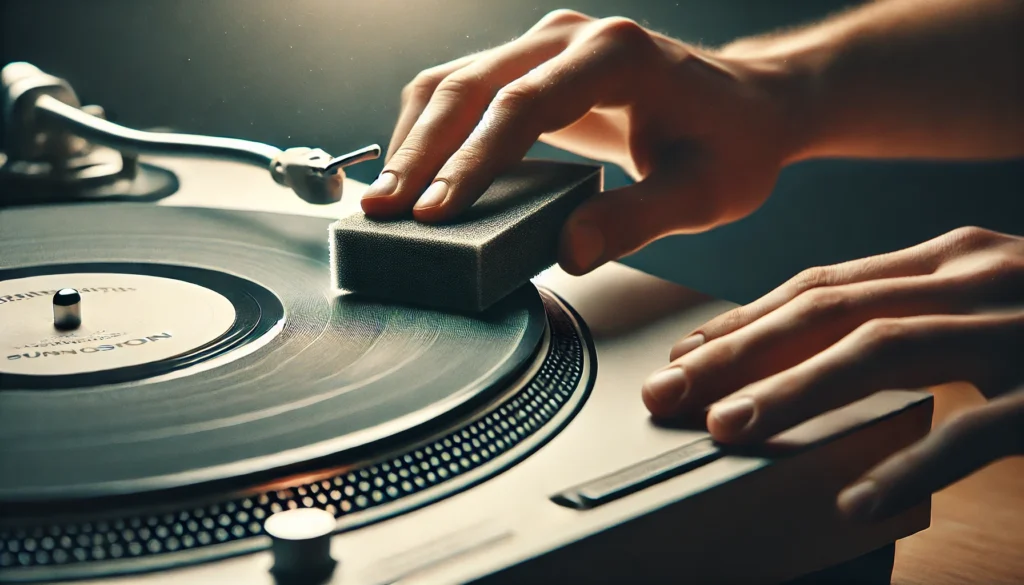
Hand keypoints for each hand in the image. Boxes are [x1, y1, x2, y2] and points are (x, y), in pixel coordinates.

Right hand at [361, 10, 802, 273]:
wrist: (746, 107)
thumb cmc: (732, 145)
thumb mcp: (703, 193)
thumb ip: (635, 219)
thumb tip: (566, 250)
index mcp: (616, 54)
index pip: (523, 105)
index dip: (473, 161)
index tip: (436, 213)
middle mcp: (572, 38)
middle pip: (470, 84)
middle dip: (420, 152)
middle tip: (384, 212)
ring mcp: (547, 46)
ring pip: (454, 81)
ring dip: (414, 140)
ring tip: (383, 201)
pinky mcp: (533, 67)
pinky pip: (465, 91)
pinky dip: (432, 133)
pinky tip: (414, 175)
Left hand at [642, 226, 1023, 519]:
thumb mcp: (984, 295)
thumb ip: (912, 309)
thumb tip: (822, 345)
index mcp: (949, 258)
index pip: (822, 286)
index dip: (745, 320)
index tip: (686, 356)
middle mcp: (974, 278)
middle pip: (829, 310)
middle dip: (739, 352)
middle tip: (670, 394)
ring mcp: (1019, 327)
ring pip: (884, 351)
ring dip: (797, 391)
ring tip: (732, 431)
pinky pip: (980, 430)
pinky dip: (912, 462)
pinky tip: (858, 497)